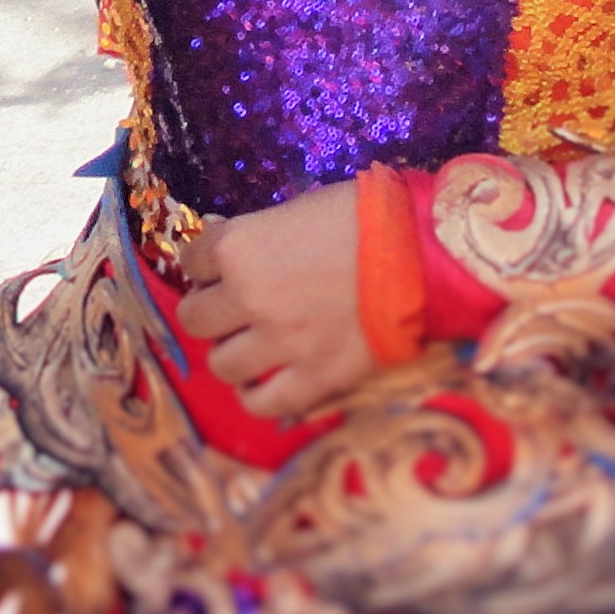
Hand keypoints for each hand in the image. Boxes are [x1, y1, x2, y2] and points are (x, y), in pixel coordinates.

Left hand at [174, 182, 374, 423]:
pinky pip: (265, 404)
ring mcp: (281, 343)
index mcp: (237, 249)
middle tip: (231, 307)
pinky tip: (262, 384)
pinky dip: (257, 396)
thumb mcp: (294, 210)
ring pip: (222, 364)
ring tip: (248, 346)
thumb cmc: (361, 216)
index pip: (191, 260)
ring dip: (230, 353)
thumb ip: (254, 234)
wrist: (423, 251)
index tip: (219, 265)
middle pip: (195, 318)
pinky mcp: (317, 377)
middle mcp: (248, 298)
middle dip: (209, 310)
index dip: (205, 262)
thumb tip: (221, 240)